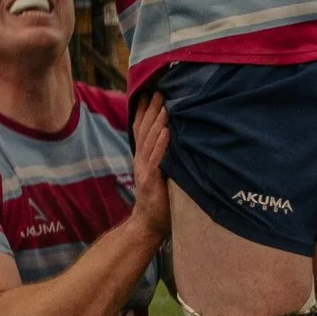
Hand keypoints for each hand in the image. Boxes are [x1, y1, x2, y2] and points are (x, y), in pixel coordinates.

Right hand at [128, 94, 170, 237]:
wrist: (148, 226)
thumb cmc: (159, 200)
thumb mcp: (159, 174)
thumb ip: (162, 157)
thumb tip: (175, 136)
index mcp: (143, 158)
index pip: (141, 128)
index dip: (144, 110)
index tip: (148, 90)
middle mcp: (141, 161)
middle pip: (144, 130)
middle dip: (151, 109)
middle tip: (159, 90)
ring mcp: (145, 171)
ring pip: (150, 141)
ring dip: (157, 122)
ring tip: (164, 104)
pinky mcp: (151, 183)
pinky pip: (157, 160)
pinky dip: (162, 145)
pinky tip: (167, 132)